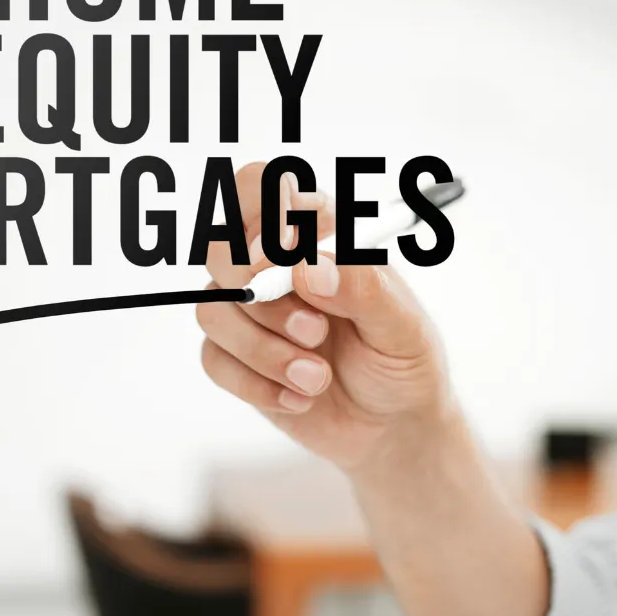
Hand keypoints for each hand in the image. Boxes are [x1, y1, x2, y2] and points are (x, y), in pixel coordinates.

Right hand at [197, 161, 451, 471]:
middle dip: (261, 296)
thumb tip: (309, 268)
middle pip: (221, 249)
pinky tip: (299, 397)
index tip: (277, 261)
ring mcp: (252, 312)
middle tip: (314, 331)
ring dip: (263, 350)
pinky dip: (256, 384)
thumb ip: (362, 288)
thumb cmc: (404, 362)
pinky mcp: (237, 357)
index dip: (262, 215)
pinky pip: (214, 359)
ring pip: (212, 309)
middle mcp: (276, 266)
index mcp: (318, 235)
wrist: (393, 428)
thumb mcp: (403, 326)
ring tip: (317, 378)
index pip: (264, 186)